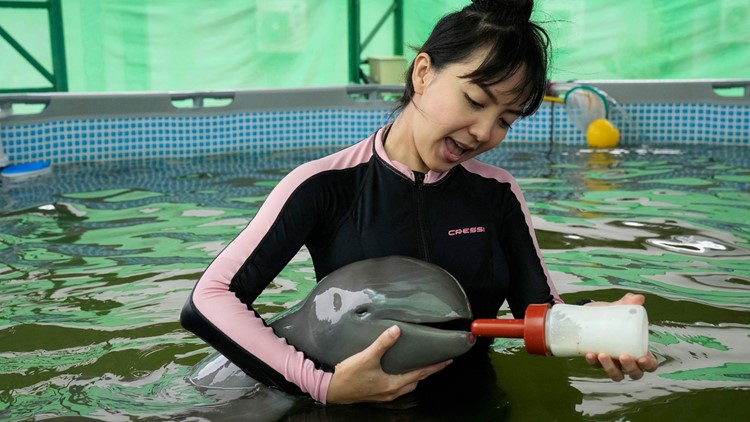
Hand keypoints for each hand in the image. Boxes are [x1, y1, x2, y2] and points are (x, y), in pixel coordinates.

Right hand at [325, 325, 451, 403]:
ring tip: (419, 365)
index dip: (435, 366)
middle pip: (416, 382)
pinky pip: (397, 388)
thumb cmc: (349, 375)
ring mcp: (384, 395)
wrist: (331, 389)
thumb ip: (383, 343)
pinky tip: (398, 372)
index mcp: (393, 384)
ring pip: (407, 386)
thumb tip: (397, 330)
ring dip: (414, 377)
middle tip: (436, 362)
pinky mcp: (377, 395)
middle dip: (427, 372)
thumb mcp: (367, 356)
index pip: (421, 374)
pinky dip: (403, 380)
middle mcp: (392, 392)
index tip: (448, 360)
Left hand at [583, 293, 658, 380]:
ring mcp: (612, 363)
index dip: (649, 364)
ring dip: (610, 368)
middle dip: (630, 368)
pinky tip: (589, 354)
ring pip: (616, 374)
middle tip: (623, 356)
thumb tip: (637, 298)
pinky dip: (593, 363)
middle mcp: (627, 360)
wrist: (588, 313)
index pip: (650, 364)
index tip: (642, 358)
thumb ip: (628, 303)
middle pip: (635, 373)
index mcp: (639, 349)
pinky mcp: (597, 362)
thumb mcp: (619, 308)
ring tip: (602, 354)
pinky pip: (596, 367)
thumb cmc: (610, 314)